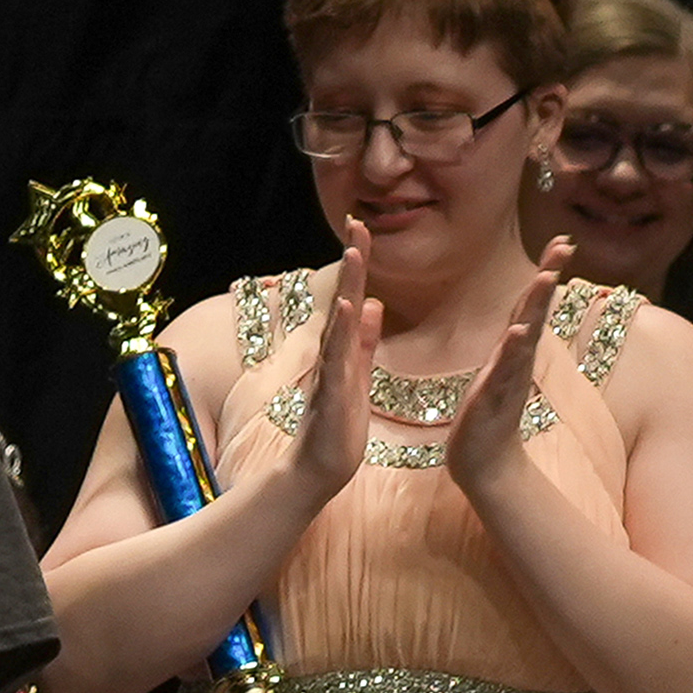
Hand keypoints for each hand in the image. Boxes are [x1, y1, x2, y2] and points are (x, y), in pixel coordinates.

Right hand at [277, 223, 377, 504]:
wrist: (319, 470)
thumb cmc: (338, 428)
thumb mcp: (357, 375)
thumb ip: (365, 341)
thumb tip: (374, 304)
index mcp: (343, 350)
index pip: (353, 298)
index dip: (359, 265)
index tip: (363, 228)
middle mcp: (333, 354)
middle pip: (344, 298)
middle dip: (353, 261)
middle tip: (357, 222)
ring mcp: (329, 372)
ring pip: (340, 322)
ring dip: (347, 287)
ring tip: (354, 253)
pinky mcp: (331, 394)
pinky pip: (337, 359)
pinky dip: (343, 332)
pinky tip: (351, 308)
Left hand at [450, 237, 566, 507]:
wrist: (483, 463)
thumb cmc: (488, 416)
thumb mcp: (500, 370)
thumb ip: (512, 344)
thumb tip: (522, 319)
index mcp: (514, 350)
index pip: (530, 303)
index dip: (546, 271)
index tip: (562, 240)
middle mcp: (516, 360)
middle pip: (534, 311)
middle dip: (548, 276)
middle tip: (564, 245)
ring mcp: (508, 378)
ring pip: (525, 336)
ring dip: (535, 306)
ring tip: (545, 277)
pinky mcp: (493, 399)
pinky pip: (504, 371)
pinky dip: (512, 351)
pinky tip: (517, 331)